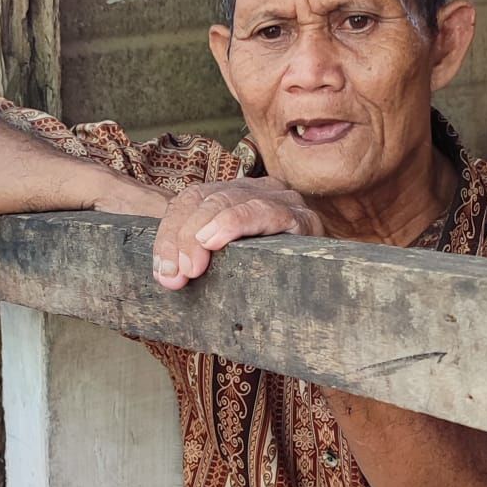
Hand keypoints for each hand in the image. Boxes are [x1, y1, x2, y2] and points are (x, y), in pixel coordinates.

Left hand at [152, 176, 323, 289]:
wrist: (324, 296)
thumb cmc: (269, 281)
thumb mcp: (226, 266)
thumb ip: (197, 261)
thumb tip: (167, 276)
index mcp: (236, 196)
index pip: (192, 198)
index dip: (170, 231)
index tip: (162, 270)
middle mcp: (259, 191)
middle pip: (206, 198)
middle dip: (183, 236)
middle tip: (175, 274)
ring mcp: (282, 201)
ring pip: (230, 200)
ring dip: (203, 232)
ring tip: (191, 265)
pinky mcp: (303, 219)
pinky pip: (265, 211)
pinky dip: (236, 223)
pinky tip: (216, 239)